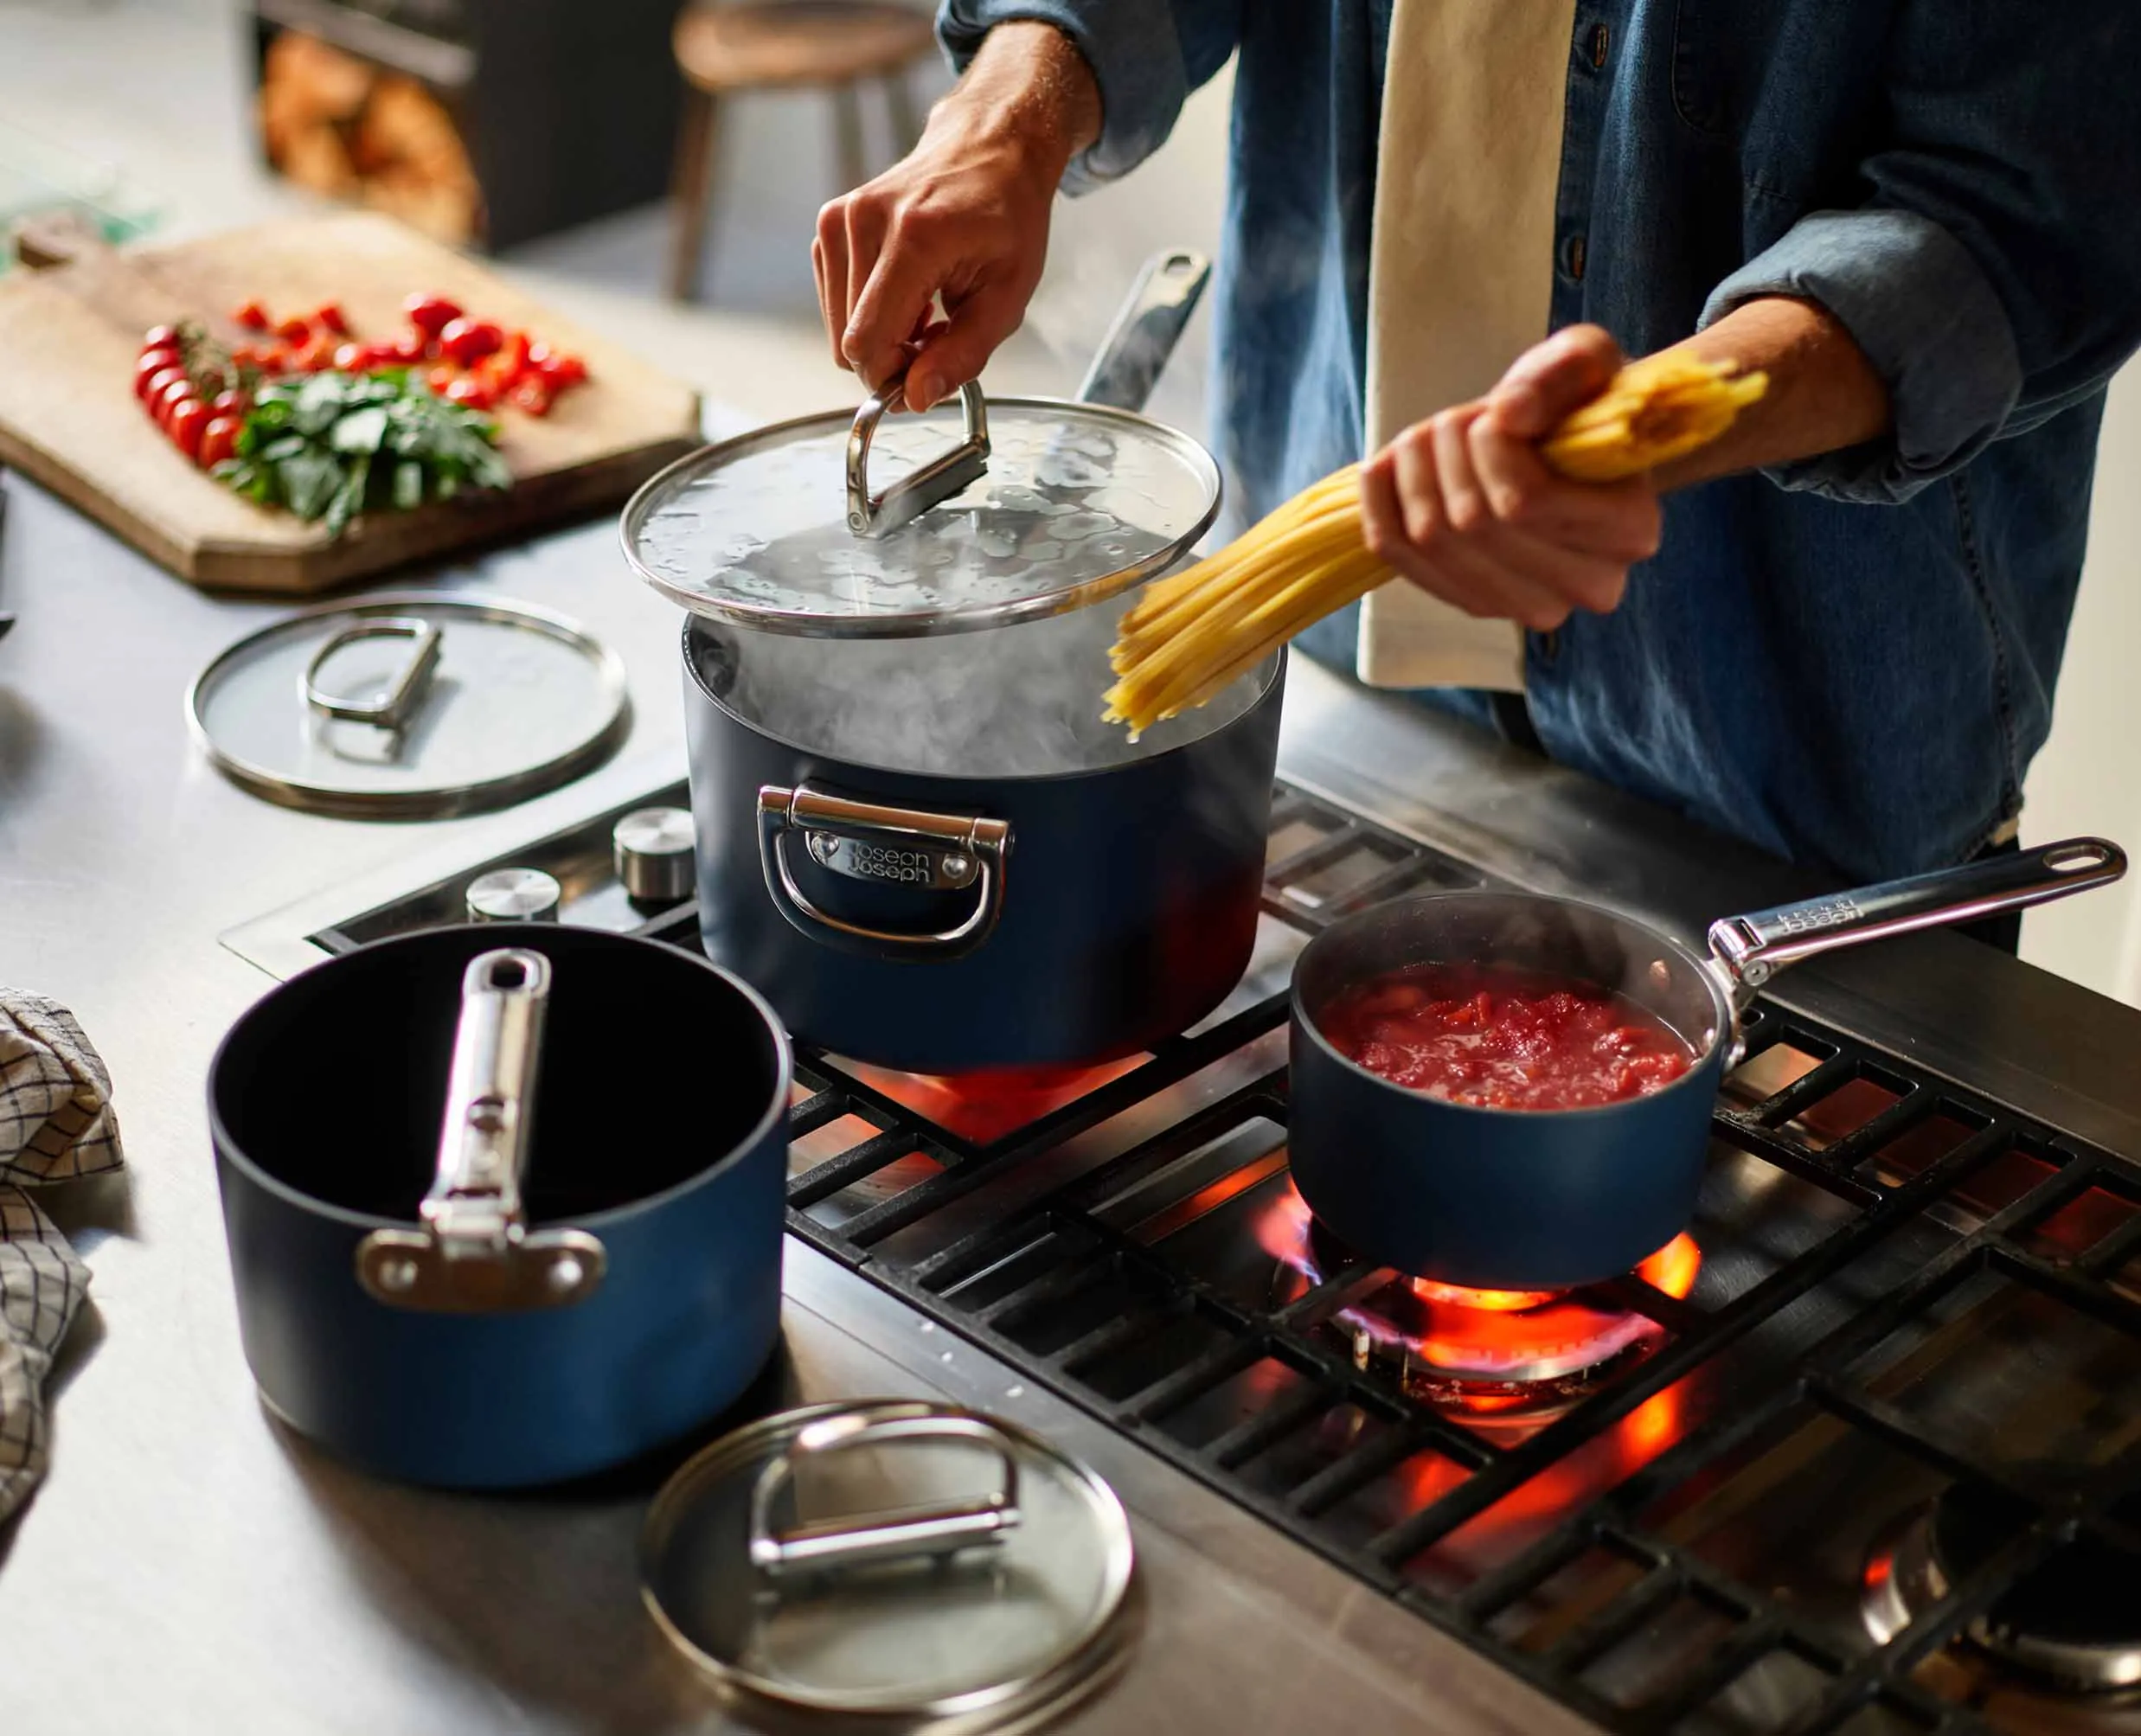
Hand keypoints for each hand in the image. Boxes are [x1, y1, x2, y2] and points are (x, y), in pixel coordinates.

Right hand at [812, 22, 1098, 410]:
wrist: (990, 146)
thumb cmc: (1007, 215)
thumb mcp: (1008, 296)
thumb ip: (963, 355)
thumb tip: (916, 397)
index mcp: (914, 236)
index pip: (867, 342)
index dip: (892, 378)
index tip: (925, 379)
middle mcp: (864, 221)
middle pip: (848, 342)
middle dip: (891, 358)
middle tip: (936, 337)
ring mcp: (840, 218)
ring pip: (840, 327)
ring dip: (882, 334)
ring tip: (926, 309)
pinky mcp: (830, 224)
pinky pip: (836, 302)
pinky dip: (870, 311)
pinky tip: (906, 291)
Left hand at [1359, 325, 1663, 631]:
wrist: (1565, 451)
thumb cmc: (1581, 404)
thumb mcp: (1587, 361)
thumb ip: (1562, 371)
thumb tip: (1509, 412)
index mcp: (1630, 528)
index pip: (1526, 501)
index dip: (1488, 446)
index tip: (1494, 410)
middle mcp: (1587, 584)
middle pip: (1474, 523)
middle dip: (1447, 453)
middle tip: (1454, 419)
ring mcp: (1528, 605)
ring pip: (1434, 540)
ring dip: (1412, 474)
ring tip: (1426, 438)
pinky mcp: (1475, 603)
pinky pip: (1401, 559)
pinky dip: (1380, 504)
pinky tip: (1386, 469)